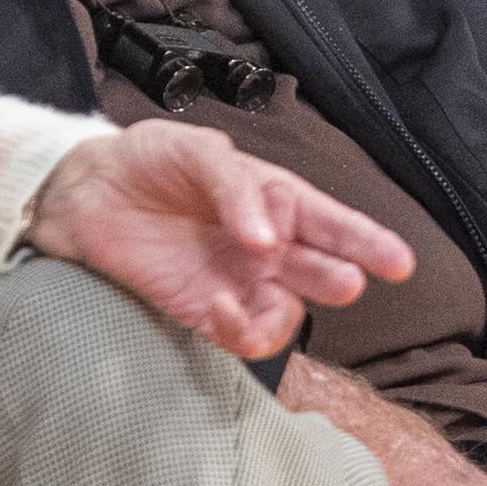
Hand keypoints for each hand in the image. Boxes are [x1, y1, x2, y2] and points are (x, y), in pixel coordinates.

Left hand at [29, 119, 415, 359]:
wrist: (88, 191)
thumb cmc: (147, 159)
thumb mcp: (196, 150)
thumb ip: (234, 188)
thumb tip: (267, 238)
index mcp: (276, 200)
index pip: (334, 224)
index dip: (369, 243)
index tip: (398, 263)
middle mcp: (268, 246)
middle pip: (323, 271)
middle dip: (338, 278)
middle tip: (341, 280)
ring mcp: (239, 282)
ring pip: (289, 313)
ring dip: (289, 312)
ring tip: (262, 293)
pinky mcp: (205, 312)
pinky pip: (243, 335)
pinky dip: (244, 332)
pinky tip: (224, 309)